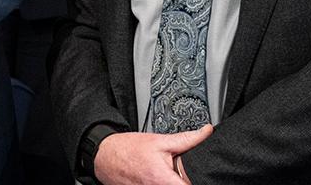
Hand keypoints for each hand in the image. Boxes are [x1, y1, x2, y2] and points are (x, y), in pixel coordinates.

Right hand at [93, 125, 211, 184]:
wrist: (104, 156)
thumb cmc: (128, 149)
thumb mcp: (160, 140)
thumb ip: (186, 139)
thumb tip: (206, 132)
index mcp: (165, 181)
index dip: (197, 180)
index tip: (195, 174)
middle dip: (184, 180)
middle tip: (176, 170)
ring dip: (172, 182)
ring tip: (165, 173)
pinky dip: (160, 183)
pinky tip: (155, 177)